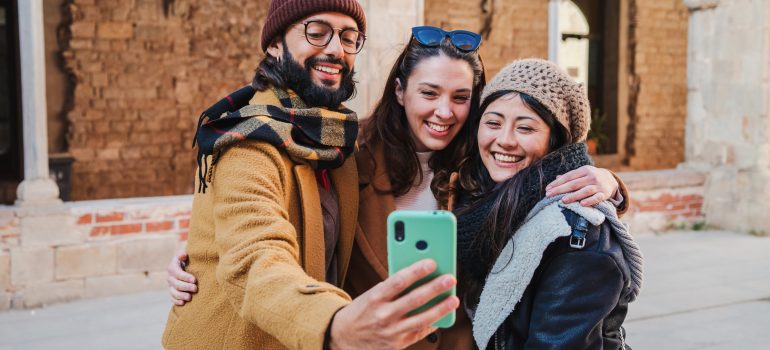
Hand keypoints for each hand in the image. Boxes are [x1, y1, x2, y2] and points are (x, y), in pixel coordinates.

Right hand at [167, 251, 197, 304]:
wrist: (185, 266)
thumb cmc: (187, 260)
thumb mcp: (184, 255)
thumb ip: (183, 254)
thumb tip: (183, 255)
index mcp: (172, 268)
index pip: (177, 273)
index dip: (185, 277)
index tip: (194, 280)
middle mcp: (170, 277)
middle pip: (176, 284)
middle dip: (186, 287)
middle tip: (195, 289)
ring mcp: (171, 286)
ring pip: (173, 292)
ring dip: (181, 296)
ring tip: (190, 297)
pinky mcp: (172, 292)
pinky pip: (172, 298)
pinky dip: (176, 301)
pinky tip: (183, 303)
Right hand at [329, 259, 458, 349]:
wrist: (344, 337)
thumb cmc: (363, 310)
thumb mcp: (372, 294)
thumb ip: (394, 287)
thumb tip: (419, 276)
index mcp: (375, 297)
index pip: (399, 281)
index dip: (417, 271)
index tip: (432, 262)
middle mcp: (383, 315)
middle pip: (414, 299)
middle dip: (435, 288)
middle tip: (450, 278)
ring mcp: (391, 332)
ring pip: (422, 318)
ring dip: (441, 308)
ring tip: (453, 299)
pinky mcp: (397, 344)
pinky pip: (419, 333)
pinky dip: (432, 323)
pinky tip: (442, 316)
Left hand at [545, 165, 618, 205]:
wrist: (611, 180)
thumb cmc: (591, 177)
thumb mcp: (582, 174)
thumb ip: (570, 177)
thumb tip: (556, 179)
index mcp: (584, 170)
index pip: (568, 176)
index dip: (557, 183)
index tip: (547, 189)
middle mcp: (591, 176)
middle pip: (574, 184)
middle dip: (560, 190)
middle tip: (549, 195)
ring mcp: (598, 185)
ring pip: (584, 190)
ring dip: (573, 196)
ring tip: (563, 200)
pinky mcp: (604, 194)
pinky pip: (596, 198)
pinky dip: (589, 201)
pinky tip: (582, 204)